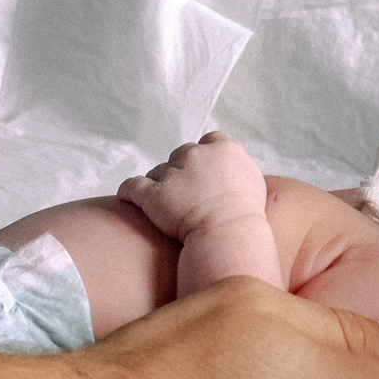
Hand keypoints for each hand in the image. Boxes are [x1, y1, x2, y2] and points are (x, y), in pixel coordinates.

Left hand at [119, 131, 266, 242]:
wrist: (228, 237)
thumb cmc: (244, 219)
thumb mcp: (253, 184)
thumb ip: (238, 169)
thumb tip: (230, 169)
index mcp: (224, 149)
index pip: (210, 141)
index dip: (204, 156)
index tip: (204, 172)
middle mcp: (197, 154)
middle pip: (182, 155)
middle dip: (181, 171)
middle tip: (185, 196)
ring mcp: (173, 172)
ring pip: (159, 172)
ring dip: (160, 185)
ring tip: (166, 209)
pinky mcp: (152, 192)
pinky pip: (132, 186)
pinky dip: (128, 192)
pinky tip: (126, 198)